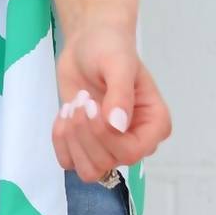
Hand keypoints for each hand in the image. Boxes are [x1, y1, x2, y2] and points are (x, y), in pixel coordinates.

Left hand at [52, 21, 172, 181]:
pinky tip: (65, 115)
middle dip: (84, 132)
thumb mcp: (118, 64)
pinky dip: (60, 140)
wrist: (87, 44)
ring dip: (72, 140)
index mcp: (155, 125)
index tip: (91, 105)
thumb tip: (118, 125)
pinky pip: (69, 162)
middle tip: (81, 99)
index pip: (131, 152)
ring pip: (88, 170)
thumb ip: (121, 94)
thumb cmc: (110, 48)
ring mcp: (111, 147)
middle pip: (106, 163)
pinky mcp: (86, 146)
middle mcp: (136, 141)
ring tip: (72, 107)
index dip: (104, 136)